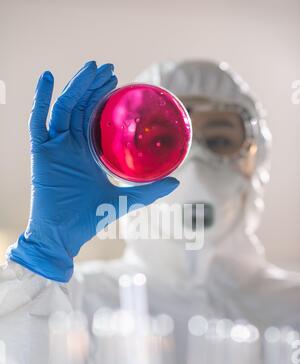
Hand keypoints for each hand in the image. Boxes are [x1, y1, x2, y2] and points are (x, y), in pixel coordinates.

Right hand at [7, 61, 178, 281]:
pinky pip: (38, 121)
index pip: (92, 117)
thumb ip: (148, 190)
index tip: (116, 82)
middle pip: (79, 107)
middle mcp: (70, 146)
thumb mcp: (124, 200)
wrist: (64, 235)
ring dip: (76, 86)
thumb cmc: (89, 219)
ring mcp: (54, 147)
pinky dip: (42, 99)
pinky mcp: (41, 153)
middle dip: (92, 86)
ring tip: (92, 68)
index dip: (101, 97)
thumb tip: (177, 181)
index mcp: (87, 153)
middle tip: (108, 69)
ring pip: (64, 108)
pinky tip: (49, 78)